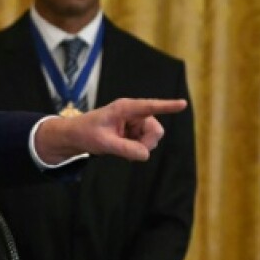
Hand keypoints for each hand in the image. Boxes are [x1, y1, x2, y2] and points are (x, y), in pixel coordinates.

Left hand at [34, 98, 186, 163]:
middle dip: (146, 143)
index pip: (150, 106)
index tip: (182, 104)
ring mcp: (136, 122)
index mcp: (125, 108)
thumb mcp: (104, 143)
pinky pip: (145, 143)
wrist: (76, 136)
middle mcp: (134, 113)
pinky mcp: (135, 131)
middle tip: (129, 151)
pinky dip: (137, 149)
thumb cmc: (86, 133)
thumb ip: (124, 148)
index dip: (167, 106)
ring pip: (152, 138)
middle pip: (156, 130)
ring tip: (120, 147)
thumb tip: (145, 155)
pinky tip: (122, 148)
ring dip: (140, 147)